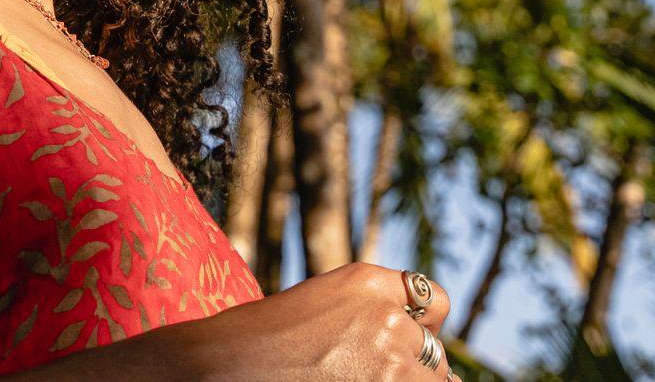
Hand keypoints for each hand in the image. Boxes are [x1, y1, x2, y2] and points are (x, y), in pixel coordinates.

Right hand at [189, 262, 454, 379]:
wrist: (218, 370)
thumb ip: (369, 317)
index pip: (433, 301)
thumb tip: (425, 350)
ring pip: (435, 381)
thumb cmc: (255, 347)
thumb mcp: (317, 310)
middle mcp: (386, 316)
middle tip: (366, 375)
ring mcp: (390, 360)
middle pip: (434, 353)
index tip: (407, 348)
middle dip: (413, 370)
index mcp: (366, 283)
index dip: (421, 329)